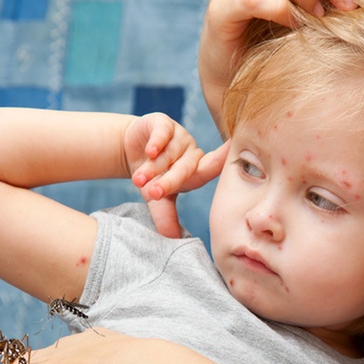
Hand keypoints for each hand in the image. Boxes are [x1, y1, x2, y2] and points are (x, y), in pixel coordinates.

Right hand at [124, 113, 223, 237]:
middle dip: (168, 182)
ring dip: (153, 168)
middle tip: (153, 193)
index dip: (222, 161)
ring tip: (139, 180)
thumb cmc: (151, 178)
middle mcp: (191, 153)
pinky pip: (163, 133)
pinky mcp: (162, 124)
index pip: (211, 170)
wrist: (129, 152)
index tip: (233, 152)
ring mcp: (179, 137)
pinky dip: (156, 143)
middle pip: (185, 169)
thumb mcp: (157, 200)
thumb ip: (166, 218)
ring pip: (169, 154)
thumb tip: (173, 240)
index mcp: (196, 171)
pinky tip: (150, 151)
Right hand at [199, 0, 356, 128]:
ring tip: (318, 15)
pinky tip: (293, 23)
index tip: (352, 0)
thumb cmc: (276, 54)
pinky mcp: (219, 13)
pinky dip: (278, 8)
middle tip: (345, 6)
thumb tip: (356, 2)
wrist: (237, 88)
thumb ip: (321, 5)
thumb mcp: (305, 24)